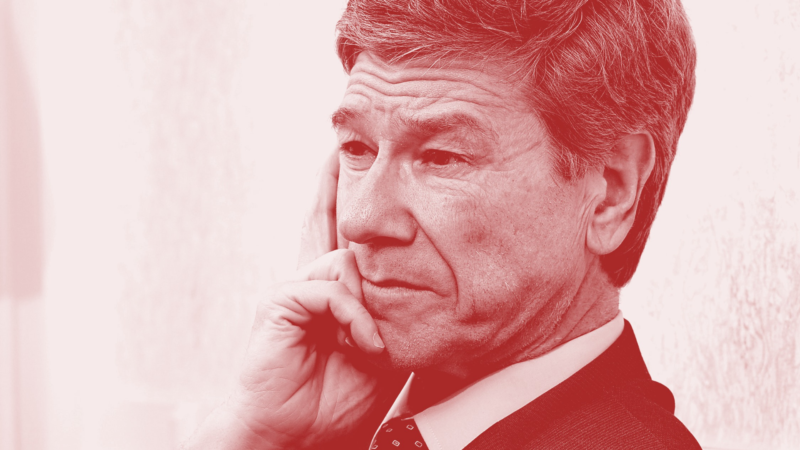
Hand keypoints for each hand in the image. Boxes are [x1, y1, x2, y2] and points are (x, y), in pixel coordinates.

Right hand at [183, 150, 403, 448]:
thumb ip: (388, 318)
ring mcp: (290, 290)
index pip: (335, 238)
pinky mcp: (278, 303)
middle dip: (330, 185)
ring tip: (373, 345)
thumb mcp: (377, 354)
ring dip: (370, 302)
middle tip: (339, 149)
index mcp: (327, 295)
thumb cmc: (333, 400)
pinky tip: (363, 343)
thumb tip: (413, 290)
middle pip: (320, 222)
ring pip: (342, 261)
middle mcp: (305, 284)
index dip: (337, 201)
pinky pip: (329, 290)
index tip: (344, 164)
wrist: (293, 436)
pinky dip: (354, 317)